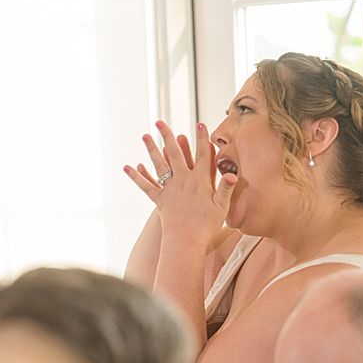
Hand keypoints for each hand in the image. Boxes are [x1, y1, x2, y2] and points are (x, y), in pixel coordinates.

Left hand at [124, 121, 235, 235]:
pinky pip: (146, 186)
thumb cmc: (207, 226)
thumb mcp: (222, 207)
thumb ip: (226, 188)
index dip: (202, 139)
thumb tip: (234, 173)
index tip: (200, 124)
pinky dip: (137, 176)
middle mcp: (183, 181)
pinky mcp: (159, 199)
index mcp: (200, 181)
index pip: (202, 155)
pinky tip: (128, 167)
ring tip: (145, 136)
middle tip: (160, 121)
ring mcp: (169, 189)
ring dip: (151, 149)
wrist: (186, 241)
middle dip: (168, 136)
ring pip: (159, 165)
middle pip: (175, 153)